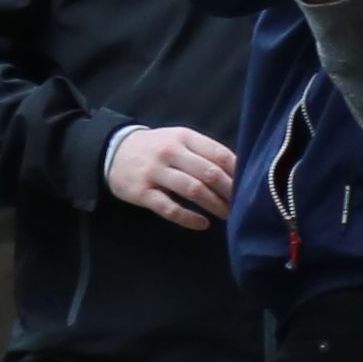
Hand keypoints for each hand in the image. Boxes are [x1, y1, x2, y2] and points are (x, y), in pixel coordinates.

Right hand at [105, 123, 234, 227]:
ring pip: (193, 190)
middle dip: (230, 192)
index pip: (219, 154)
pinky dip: (189, 218)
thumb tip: (239, 170)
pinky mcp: (142, 192)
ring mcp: (155, 172)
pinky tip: (202, 224)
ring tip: (227, 215)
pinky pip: (170, 208)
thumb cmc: (156, 148)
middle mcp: (170, 152)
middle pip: (209, 173)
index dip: (237, 172)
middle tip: (241, 205)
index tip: (249, 186)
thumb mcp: (179, 140)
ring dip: (215, 205)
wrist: (113, 151)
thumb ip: (204, 151)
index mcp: (184, 137)